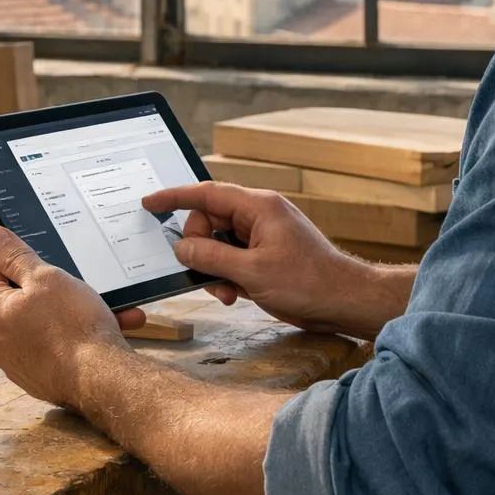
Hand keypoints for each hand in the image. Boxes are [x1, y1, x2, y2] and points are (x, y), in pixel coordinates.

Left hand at [0, 227, 145, 406]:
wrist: (101, 382)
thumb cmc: (73, 328)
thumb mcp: (46, 278)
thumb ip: (15, 256)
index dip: (3, 251)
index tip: (24, 243)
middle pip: (15, 297)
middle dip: (45, 281)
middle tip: (69, 272)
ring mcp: (20, 361)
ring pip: (42, 321)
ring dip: (71, 307)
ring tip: (102, 301)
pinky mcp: (42, 375)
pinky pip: (57, 344)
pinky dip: (77, 332)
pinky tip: (110, 324)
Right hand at [144, 181, 400, 337]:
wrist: (345, 301)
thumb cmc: (308, 282)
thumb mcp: (251, 272)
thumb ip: (211, 257)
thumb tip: (182, 248)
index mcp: (258, 206)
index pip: (206, 193)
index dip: (174, 197)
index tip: (149, 202)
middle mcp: (259, 216)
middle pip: (209, 222)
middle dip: (200, 250)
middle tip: (206, 276)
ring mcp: (263, 236)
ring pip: (218, 244)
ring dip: (214, 269)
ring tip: (225, 293)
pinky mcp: (265, 256)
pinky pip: (232, 258)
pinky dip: (226, 276)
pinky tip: (234, 295)